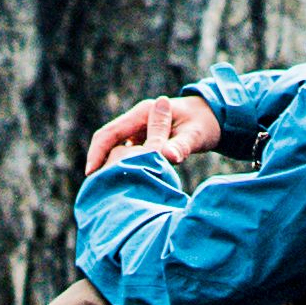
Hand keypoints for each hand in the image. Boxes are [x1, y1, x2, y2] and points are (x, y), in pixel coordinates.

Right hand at [84, 92, 223, 174]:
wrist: (214, 117)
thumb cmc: (204, 124)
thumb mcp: (194, 135)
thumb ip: (180, 146)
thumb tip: (169, 159)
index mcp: (144, 113)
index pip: (111, 132)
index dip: (98, 152)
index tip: (91, 173)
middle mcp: (137, 121)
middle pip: (108, 142)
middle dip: (99, 163)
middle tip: (94, 188)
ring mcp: (139, 131)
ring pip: (116, 149)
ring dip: (109, 166)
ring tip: (104, 191)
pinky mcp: (144, 141)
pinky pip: (127, 154)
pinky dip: (122, 167)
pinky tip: (121, 186)